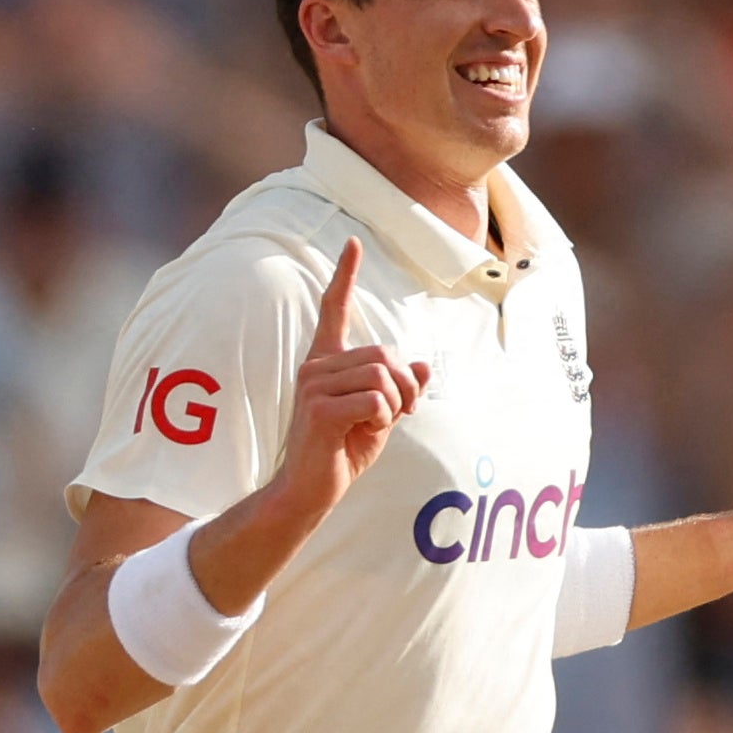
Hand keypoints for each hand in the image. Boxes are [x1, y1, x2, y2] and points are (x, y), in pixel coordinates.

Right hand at [272, 238, 424, 513]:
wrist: (311, 490)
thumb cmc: (342, 452)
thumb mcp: (380, 417)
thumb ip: (398, 389)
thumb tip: (421, 366)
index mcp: (326, 363)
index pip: (335, 310)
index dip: (344, 276)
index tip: (352, 243)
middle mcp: (315, 367)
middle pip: (384, 354)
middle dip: (404, 386)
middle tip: (398, 414)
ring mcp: (313, 386)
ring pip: (383, 376)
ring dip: (394, 405)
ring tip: (374, 425)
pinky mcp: (320, 408)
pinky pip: (377, 401)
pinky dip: (383, 420)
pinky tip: (362, 434)